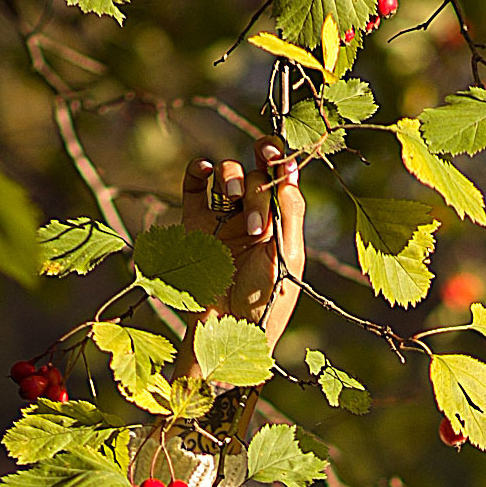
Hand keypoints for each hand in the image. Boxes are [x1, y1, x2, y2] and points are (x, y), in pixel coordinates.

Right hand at [188, 138, 304, 350]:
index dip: (278, 156)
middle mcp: (253, 212)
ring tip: (233, 203)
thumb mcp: (287, 259)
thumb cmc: (265, 302)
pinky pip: (195, 184)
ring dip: (233, 178)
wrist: (227, 330)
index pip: (281, 174)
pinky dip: (198, 169)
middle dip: (258, 187)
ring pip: (227, 172)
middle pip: (256, 173)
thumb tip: (289, 173)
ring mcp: (223, 215)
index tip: (275, 155)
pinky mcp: (195, 221)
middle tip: (256, 217)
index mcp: (280, 219)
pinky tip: (205, 170)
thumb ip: (290, 215)